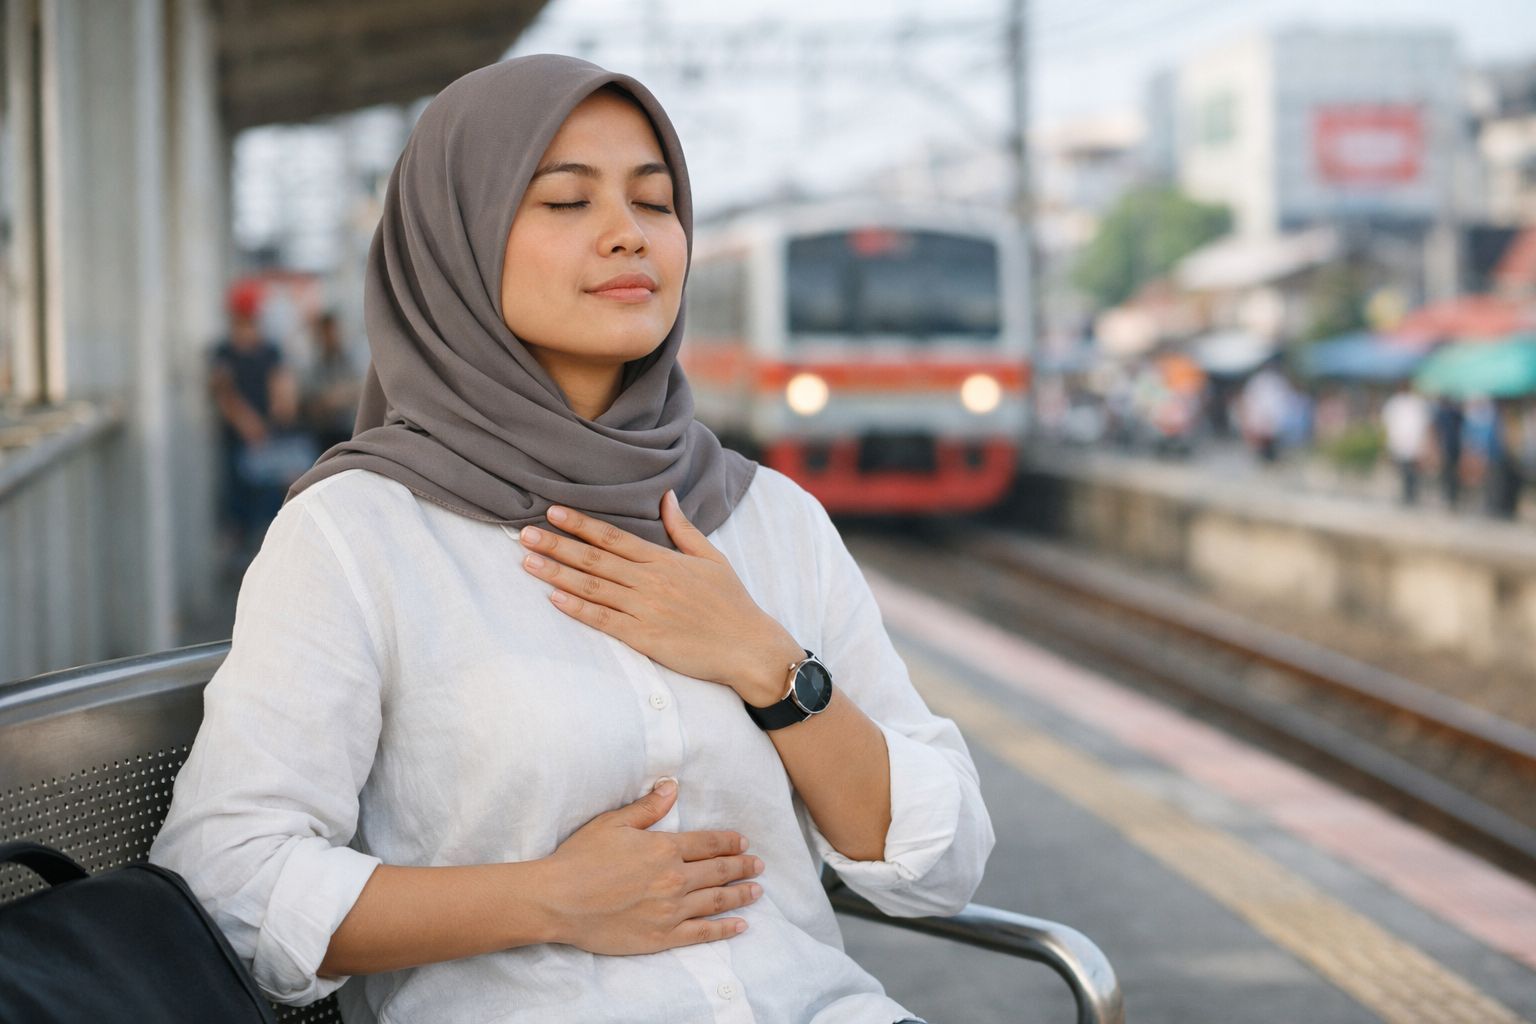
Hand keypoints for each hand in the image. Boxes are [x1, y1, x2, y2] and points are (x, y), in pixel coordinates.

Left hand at [518, 491, 801, 703]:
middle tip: (522, 533)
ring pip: (592, 587)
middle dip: (556, 544)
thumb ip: (683, 528)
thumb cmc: (732, 603)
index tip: (552, 511)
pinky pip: (604, 620)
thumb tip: (666, 496)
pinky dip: (577, 609)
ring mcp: (645, 609)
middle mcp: (650, 581)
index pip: (613, 538)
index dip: (580, 524)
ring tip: (527, 561)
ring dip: (557, 574)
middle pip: (594, 559)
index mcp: (664, 560)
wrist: (748, 646)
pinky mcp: (644, 638)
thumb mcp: (711, 558)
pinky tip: (553, 599)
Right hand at [540, 780, 763, 953]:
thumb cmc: (581, 858)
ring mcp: (670, 911)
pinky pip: (702, 933)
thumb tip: (671, 787)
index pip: (708, 844)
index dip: (729, 842)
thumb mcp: (613, 823)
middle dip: (742, 867)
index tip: (743, 842)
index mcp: (664, 848)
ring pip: (716, 901)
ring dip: (740, 895)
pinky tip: (740, 925)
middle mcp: (674, 879)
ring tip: (757, 891)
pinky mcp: (662, 937)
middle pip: (718, 871)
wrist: (559, 901)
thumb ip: (647, 808)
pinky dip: (725, 929)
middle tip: (759, 865)